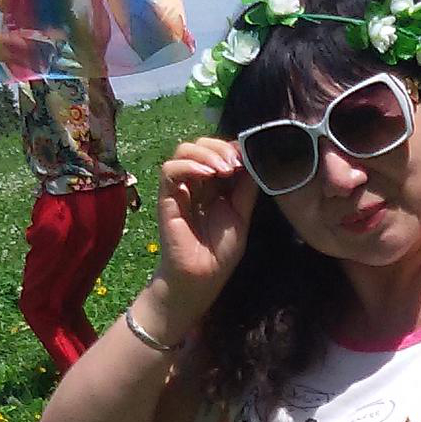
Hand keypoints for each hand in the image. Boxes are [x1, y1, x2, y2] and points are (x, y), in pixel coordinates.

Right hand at [155, 137, 257, 327]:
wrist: (202, 277)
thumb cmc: (221, 252)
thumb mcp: (241, 215)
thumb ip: (245, 188)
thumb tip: (253, 158)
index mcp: (215, 184)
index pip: (219, 151)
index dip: (231, 148)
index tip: (247, 158)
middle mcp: (196, 182)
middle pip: (201, 144)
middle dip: (220, 147)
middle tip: (235, 164)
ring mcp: (180, 188)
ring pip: (184, 150)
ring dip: (206, 153)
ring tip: (223, 169)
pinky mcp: (167, 196)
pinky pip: (170, 169)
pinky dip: (189, 165)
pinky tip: (206, 174)